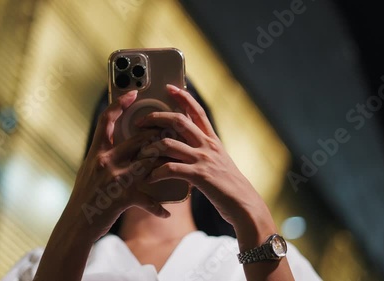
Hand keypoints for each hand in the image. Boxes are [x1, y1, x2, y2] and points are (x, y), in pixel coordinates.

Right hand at [66, 90, 169, 240]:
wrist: (75, 224)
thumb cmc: (84, 197)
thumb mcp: (89, 170)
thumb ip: (103, 155)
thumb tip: (117, 142)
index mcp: (96, 152)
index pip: (106, 121)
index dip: (119, 105)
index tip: (133, 93)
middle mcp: (105, 161)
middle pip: (137, 139)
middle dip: (157, 135)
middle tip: (172, 130)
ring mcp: (115, 178)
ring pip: (148, 162)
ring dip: (165, 163)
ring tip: (178, 162)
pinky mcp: (122, 197)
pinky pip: (147, 199)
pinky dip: (158, 207)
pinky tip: (166, 212)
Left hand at [137, 85, 276, 239]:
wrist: (244, 204)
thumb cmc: (229, 186)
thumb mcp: (219, 161)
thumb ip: (205, 151)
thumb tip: (188, 145)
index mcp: (212, 139)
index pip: (197, 111)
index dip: (183, 97)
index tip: (169, 87)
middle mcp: (208, 145)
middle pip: (178, 121)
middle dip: (156, 118)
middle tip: (140, 122)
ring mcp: (203, 159)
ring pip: (169, 143)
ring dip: (149, 148)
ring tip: (139, 154)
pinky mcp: (199, 176)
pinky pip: (171, 168)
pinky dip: (155, 172)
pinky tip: (148, 178)